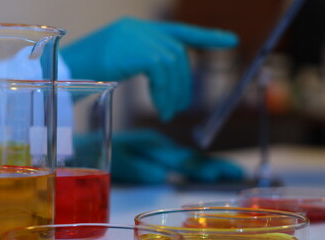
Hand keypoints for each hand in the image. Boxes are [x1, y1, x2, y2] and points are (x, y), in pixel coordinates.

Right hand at [61, 16, 237, 120]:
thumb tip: (166, 80)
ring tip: (168, 112)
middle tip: (178, 107)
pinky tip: (161, 108)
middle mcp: (137, 28)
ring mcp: (135, 36)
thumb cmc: (80, 77)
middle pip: (177, 52)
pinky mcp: (134, 48)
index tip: (229, 40)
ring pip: (173, 62)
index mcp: (134, 30)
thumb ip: (141, 64)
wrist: (57, 76)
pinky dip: (165, 92)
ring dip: (174, 91)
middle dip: (184, 82)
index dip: (205, 35)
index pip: (177, 30)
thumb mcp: (115, 66)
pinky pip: (162, 70)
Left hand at [110, 129, 243, 183]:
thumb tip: (163, 176)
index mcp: (154, 146)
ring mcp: (158, 150)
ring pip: (187, 159)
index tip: (224, 174)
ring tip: (228, 172)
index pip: (185, 160)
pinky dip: (194, 166)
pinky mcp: (154, 154)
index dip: (205, 168)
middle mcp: (159, 147)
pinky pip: (178, 161)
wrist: (86, 140)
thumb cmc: (98, 148)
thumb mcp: (116, 158)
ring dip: (208, 165)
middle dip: (216, 166)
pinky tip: (202, 171)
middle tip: (238, 173)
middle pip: (192, 159)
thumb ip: (139, 167)